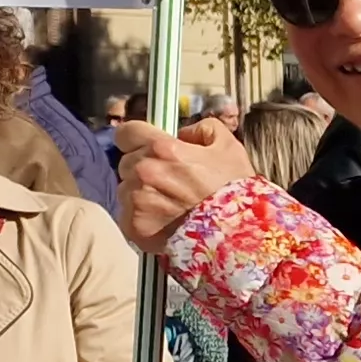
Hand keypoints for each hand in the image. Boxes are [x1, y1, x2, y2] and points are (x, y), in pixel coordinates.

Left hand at [113, 118, 256, 254]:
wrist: (235, 233)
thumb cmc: (233, 188)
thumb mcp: (228, 145)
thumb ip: (202, 128)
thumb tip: (183, 133)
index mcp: (161, 147)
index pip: (126, 132)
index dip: (134, 137)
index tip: (144, 145)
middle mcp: (143, 171)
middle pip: (126, 161)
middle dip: (142, 166)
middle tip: (167, 179)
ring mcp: (136, 199)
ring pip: (125, 188)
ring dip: (139, 192)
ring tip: (167, 202)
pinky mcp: (133, 225)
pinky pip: (126, 214)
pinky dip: (139, 215)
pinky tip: (162, 219)